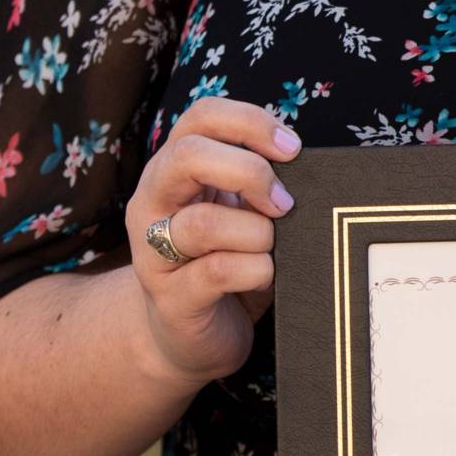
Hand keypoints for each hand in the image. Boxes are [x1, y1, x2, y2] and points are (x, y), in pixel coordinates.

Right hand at [125, 97, 300, 385]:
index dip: (250, 122)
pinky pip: (217, 272)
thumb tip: (302, 159)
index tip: (292, 149)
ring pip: (203, 223)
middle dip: (250, 172)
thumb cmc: (226, 261)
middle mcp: (153, 204)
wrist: (189, 338)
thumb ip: (259, 180)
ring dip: (257, 232)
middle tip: (284, 202)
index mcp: (173, 171)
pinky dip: (257, 269)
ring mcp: (154, 253)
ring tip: (273, 246)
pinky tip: (267, 274)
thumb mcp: (242, 210)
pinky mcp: (171, 299)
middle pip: (187, 156)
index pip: (200, 117)